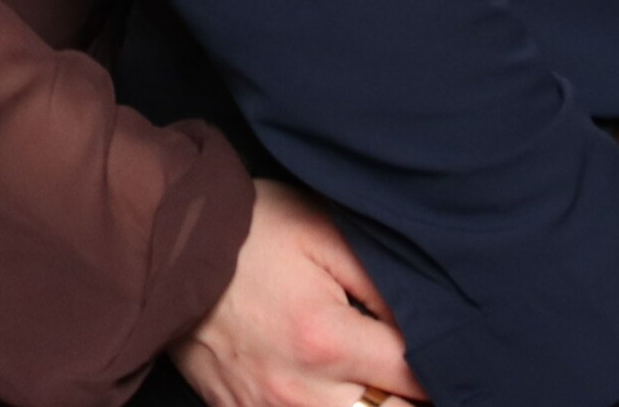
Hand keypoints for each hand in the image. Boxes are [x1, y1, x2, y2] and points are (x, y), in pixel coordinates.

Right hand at [171, 177, 425, 406]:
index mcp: (325, 339)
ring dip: (372, 406)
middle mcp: (298, 391)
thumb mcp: (322, 232)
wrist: (163, 246)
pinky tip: (337, 388)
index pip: (413, 377)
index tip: (455, 349)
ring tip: (381, 380)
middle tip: (418, 372)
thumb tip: (429, 323)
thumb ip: (382, 282)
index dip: (443, 363)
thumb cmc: (247, 231)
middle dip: (409, 397)